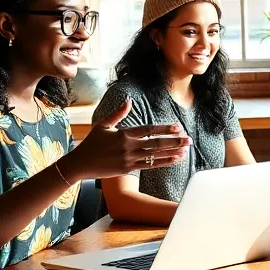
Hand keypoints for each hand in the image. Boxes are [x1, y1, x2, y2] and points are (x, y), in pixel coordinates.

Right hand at [58, 101, 190, 181]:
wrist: (80, 164)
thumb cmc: (91, 143)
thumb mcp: (102, 125)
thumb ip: (118, 113)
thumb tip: (128, 101)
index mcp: (123, 134)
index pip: (148, 130)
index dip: (164, 129)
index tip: (177, 127)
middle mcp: (128, 146)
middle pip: (156, 143)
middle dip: (174, 141)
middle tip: (189, 139)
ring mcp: (129, 159)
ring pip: (155, 155)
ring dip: (172, 152)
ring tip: (185, 149)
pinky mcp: (128, 169)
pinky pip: (150, 166)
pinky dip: (163, 162)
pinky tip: (174, 159)